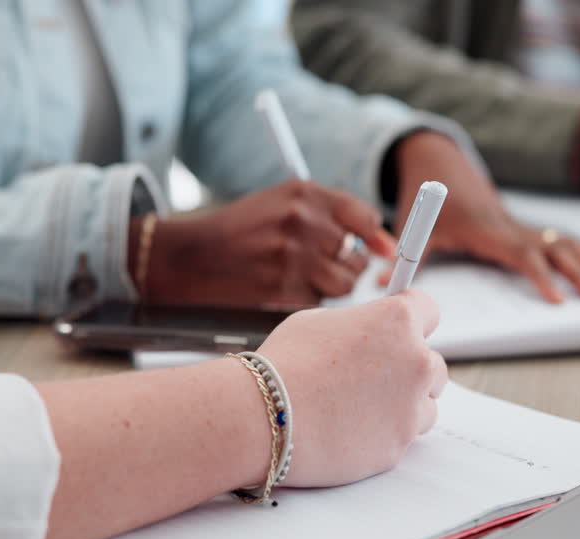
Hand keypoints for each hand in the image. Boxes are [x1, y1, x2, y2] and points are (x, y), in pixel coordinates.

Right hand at [143, 180, 394, 308]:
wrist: (193, 257)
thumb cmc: (244, 231)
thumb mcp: (284, 204)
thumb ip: (333, 216)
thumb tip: (385, 248)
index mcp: (304, 194)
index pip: (364, 217)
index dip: (374, 239)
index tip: (379, 252)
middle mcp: (301, 222)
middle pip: (356, 256)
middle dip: (347, 267)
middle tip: (323, 267)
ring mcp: (292, 257)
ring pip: (343, 285)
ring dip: (330, 288)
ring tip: (303, 280)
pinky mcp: (282, 290)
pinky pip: (318, 304)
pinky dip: (307, 302)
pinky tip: (283, 290)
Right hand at [258, 290, 446, 486]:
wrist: (264, 418)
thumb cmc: (283, 367)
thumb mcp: (317, 322)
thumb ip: (358, 325)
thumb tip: (368, 331)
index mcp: (397, 321)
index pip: (430, 310)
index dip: (413, 321)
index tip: (400, 331)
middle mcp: (415, 362)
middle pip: (433, 363)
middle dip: (408, 368)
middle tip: (372, 376)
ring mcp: (411, 408)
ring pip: (426, 403)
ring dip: (403, 403)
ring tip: (359, 406)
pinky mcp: (398, 445)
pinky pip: (404, 436)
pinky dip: (385, 433)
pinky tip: (351, 428)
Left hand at [390, 131, 579, 302]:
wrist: (438, 165)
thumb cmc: (427, 200)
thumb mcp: (415, 227)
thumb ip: (406, 254)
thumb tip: (383, 285)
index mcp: (489, 229)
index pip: (522, 254)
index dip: (541, 276)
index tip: (558, 300)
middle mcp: (514, 226)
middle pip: (558, 251)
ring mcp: (526, 226)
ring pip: (572, 245)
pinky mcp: (531, 229)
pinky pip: (571, 243)